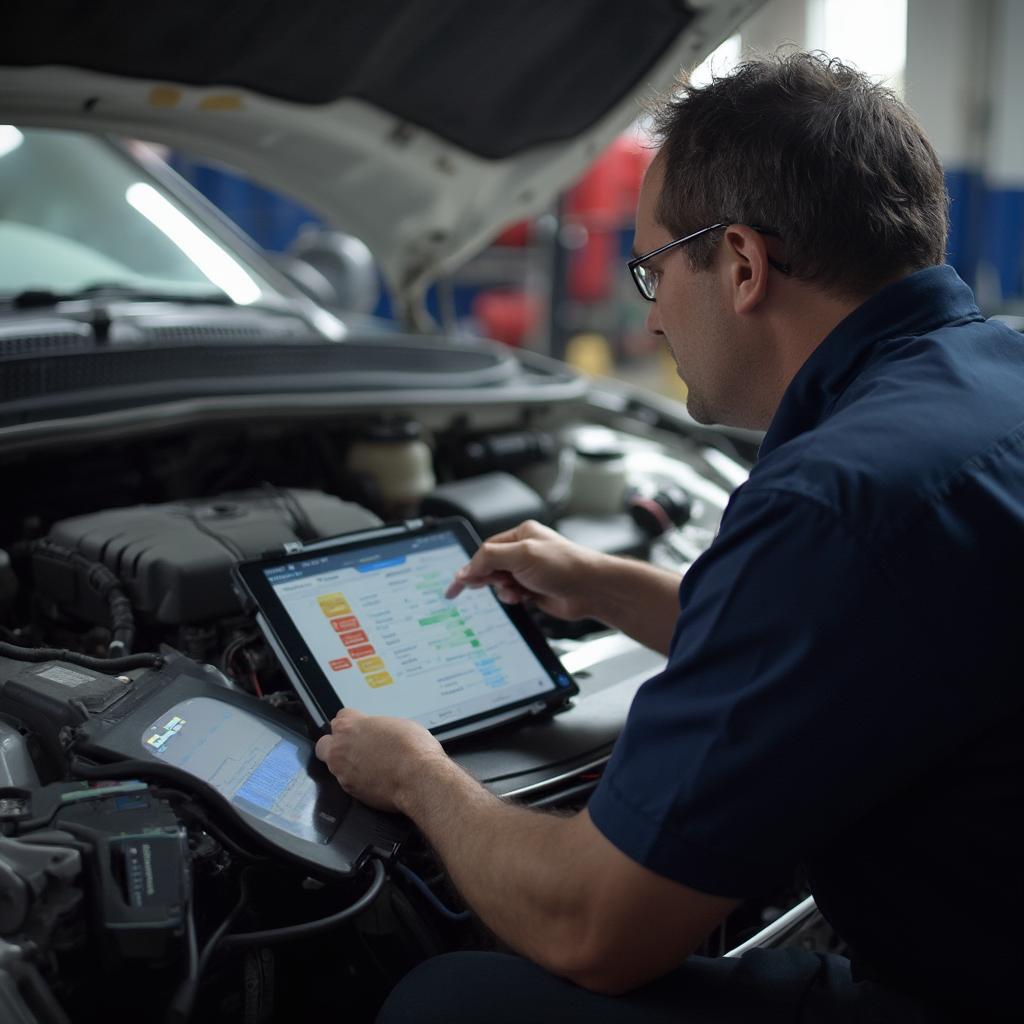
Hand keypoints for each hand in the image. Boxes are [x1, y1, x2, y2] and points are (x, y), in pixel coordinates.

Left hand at [314, 708, 446, 813]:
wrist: (419, 779)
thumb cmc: (413, 750)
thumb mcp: (400, 724)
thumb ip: (380, 727)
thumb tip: (381, 733)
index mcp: (350, 726)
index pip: (340, 718)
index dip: (352, 723)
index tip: (360, 728)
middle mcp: (340, 748)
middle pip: (325, 743)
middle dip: (336, 744)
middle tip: (355, 747)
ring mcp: (342, 771)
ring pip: (334, 766)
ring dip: (347, 765)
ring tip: (369, 766)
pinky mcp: (350, 791)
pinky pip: (347, 782)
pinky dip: (358, 781)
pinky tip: (375, 779)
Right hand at [445, 519, 607, 620]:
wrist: (592, 590)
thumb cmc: (565, 565)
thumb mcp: (521, 555)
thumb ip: (490, 559)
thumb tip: (467, 568)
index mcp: (521, 535)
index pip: (486, 549)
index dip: (471, 566)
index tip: (457, 582)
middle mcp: (525, 551)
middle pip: (491, 566)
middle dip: (486, 578)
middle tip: (474, 588)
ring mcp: (529, 572)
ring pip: (500, 583)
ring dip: (502, 590)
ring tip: (514, 592)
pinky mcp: (534, 590)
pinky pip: (512, 595)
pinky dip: (512, 598)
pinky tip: (521, 598)